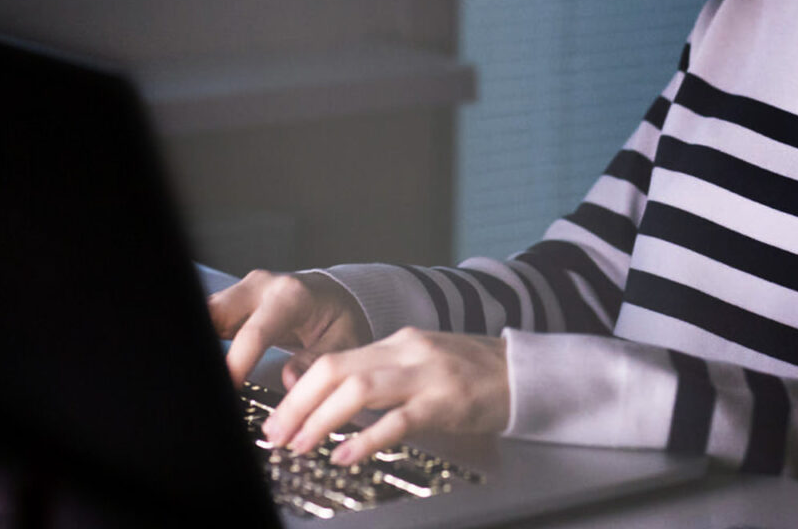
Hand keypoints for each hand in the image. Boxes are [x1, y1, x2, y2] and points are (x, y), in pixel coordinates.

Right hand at [208, 269, 372, 387]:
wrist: (335, 296)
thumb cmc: (339, 318)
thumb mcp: (343, 340)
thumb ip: (317, 360)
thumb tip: (290, 380)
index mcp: (290, 296)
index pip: (254, 332)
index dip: (236, 363)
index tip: (227, 390)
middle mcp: (261, 287)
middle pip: (216, 312)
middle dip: (203, 345)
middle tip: (200, 383)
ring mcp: (243, 291)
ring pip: (204, 312)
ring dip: (199, 343)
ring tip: (195, 379)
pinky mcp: (232, 301)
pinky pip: (207, 318)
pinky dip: (201, 341)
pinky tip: (200, 365)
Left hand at [261, 327, 509, 464]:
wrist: (521, 372)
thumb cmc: (470, 373)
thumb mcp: (420, 364)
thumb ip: (381, 374)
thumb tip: (331, 398)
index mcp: (398, 342)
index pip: (334, 359)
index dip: (299, 390)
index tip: (278, 417)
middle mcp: (407, 351)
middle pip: (336, 369)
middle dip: (298, 404)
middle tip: (276, 434)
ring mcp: (426, 373)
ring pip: (358, 389)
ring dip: (321, 419)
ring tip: (300, 445)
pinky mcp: (445, 400)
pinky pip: (398, 419)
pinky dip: (365, 438)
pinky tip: (346, 455)